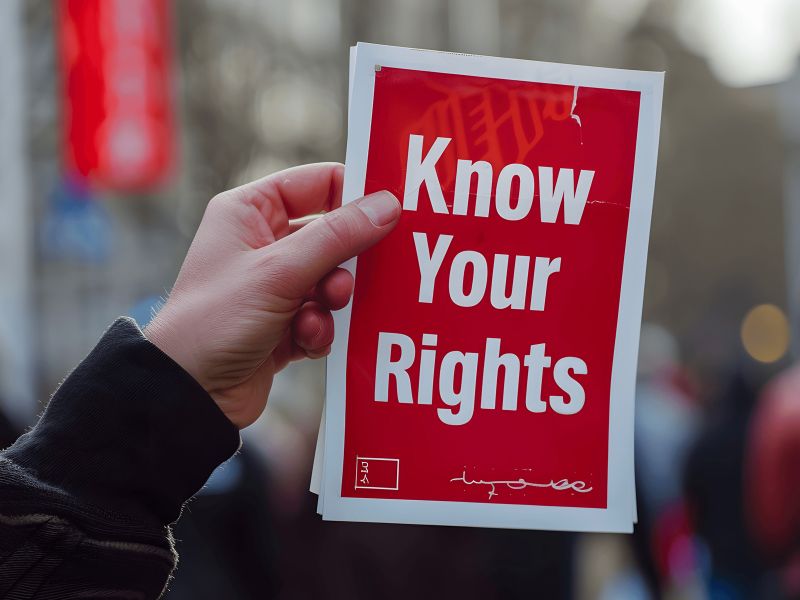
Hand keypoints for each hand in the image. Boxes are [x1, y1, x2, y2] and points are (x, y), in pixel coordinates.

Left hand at [145, 163, 399, 427]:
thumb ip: (338, 237)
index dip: (353, 195)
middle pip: (332, 235)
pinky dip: (320, 329)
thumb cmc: (215, 321)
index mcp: (250, 212)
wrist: (190, 395)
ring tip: (314, 316)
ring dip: (331, 300)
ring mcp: (274, 285)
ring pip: (332, 279)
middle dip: (344, 263)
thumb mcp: (279, 272)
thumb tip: (388, 205)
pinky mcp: (285, 323)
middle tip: (345, 281)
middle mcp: (262, 243)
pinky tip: (302, 341)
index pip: (317, 184)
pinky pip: (324, 315)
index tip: (390, 212)